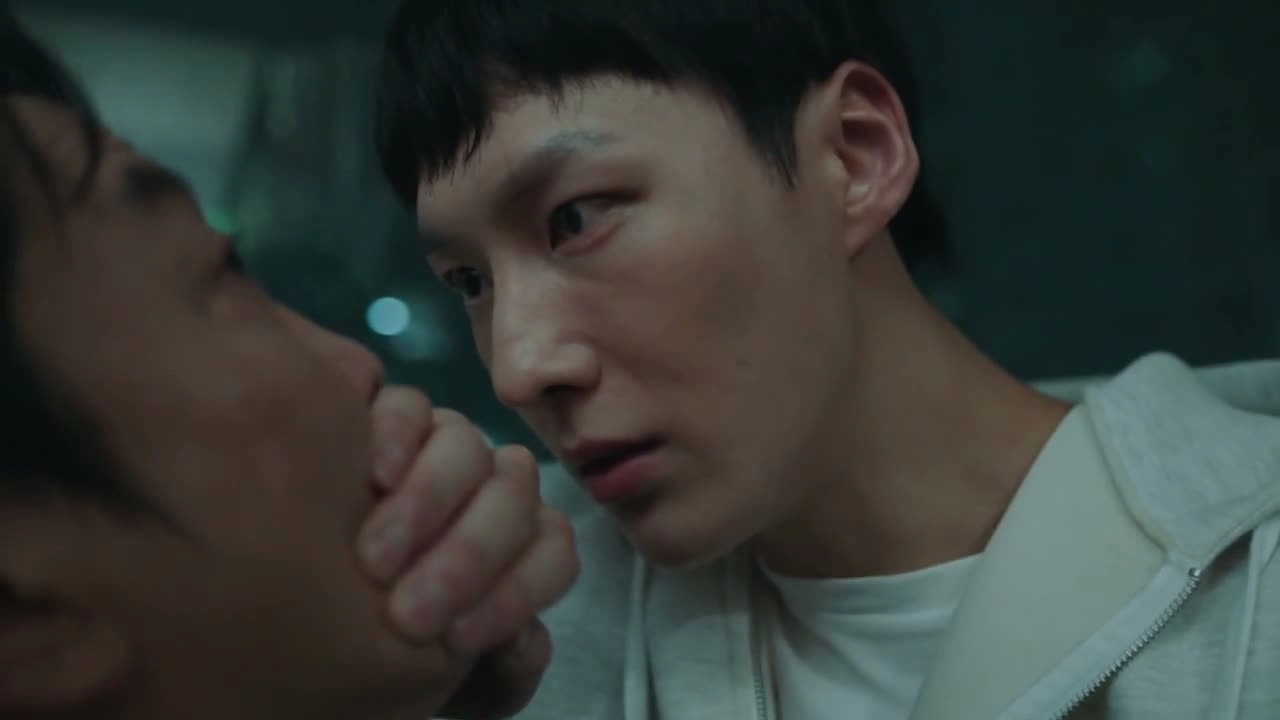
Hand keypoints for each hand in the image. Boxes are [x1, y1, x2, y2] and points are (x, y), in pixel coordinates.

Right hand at [359, 387, 578, 717]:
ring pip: (465, 444)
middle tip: (408, 614)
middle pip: (513, 496)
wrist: (317, 617)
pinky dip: (394, 436)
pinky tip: (369, 480)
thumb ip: (504, 671)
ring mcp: (443, 446)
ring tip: (375, 559)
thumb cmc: (395, 649)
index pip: (552, 550)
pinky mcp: (387, 415)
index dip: (513, 594)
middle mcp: (492, 487)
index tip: (456, 641)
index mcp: (523, 545)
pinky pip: (405, 406)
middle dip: (467, 558)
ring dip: (428, 499)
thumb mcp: (455, 683)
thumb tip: (519, 642)